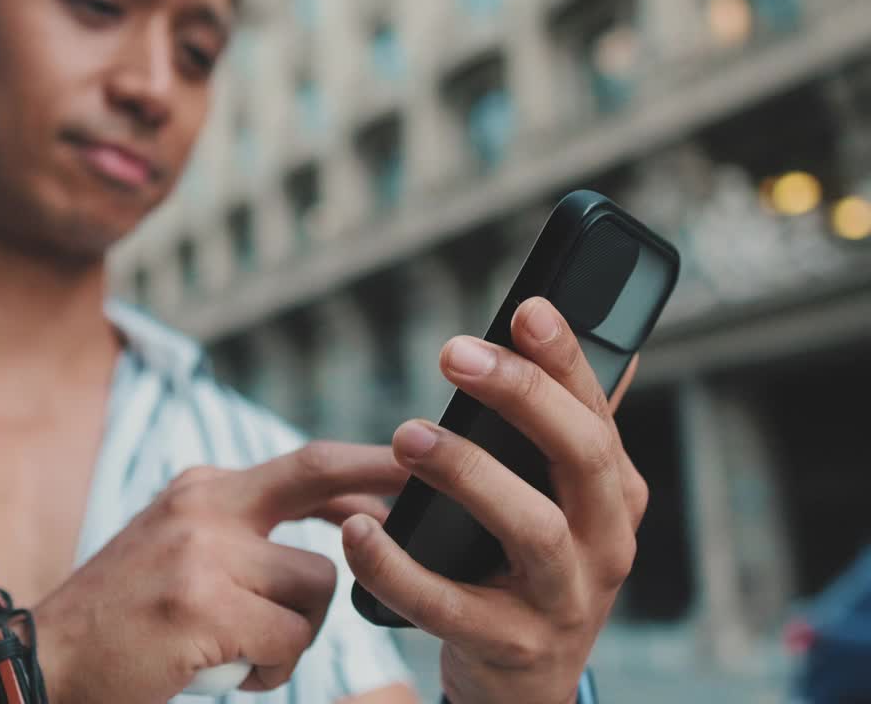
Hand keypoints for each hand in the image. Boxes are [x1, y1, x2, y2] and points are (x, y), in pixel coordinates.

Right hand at [31, 444, 407, 703]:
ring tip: (254, 653)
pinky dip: (276, 668)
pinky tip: (238, 675)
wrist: (43, 664)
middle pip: (317, 475)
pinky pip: (289, 638)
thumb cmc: (122, 620)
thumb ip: (244, 533)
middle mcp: (203, 506)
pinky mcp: (201, 606)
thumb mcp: (179, 552)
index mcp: (201, 491)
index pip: (303, 465)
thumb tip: (337, 529)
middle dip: (382, 481)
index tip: (411, 470)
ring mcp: (201, 552)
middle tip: (426, 502)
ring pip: (315, 583)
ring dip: (300, 633)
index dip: (365, 465)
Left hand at [342, 297, 647, 703]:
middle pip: (580, 459)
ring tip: (406, 436)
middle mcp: (605, 546)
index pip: (597, 414)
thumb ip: (565, 433)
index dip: (565, 359)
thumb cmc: (531, 572)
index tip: (526, 308)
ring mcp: (563, 602)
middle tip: (453, 354)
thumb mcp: (562, 504)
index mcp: (614, 497)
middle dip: (522, 397)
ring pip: (532, 529)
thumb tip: (590, 339)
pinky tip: (359, 532)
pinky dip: (399, 568)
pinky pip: (449, 607)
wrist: (525, 690)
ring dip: (468, 473)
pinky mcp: (511, 648)